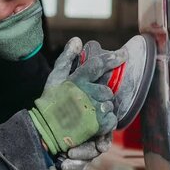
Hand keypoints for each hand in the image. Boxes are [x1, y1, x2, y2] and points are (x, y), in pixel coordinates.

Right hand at [29, 38, 125, 154]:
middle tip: (91, 100)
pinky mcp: (95, 125)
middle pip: (107, 90)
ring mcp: (90, 109)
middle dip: (102, 95)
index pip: (98, 65)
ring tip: (90, 111)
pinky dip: (106, 120)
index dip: (113, 58)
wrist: (45, 130)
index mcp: (76, 81)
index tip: (124, 55)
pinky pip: (111, 119)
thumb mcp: (55, 78)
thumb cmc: (49, 102)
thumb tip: (77, 39)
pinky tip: (95, 121)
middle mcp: (84, 94)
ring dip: (103, 107)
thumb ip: (66, 58)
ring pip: (109, 104)